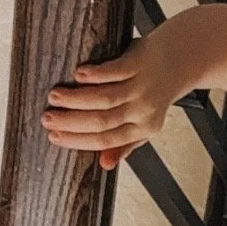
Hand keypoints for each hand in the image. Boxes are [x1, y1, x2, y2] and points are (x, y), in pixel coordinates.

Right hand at [41, 33, 177, 170]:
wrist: (179, 60)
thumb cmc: (154, 93)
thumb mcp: (144, 123)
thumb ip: (124, 144)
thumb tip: (103, 165)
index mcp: (143, 129)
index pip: (105, 140)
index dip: (77, 140)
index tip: (53, 136)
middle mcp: (143, 110)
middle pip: (101, 121)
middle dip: (70, 121)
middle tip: (46, 118)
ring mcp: (142, 86)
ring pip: (105, 98)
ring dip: (76, 99)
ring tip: (54, 96)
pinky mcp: (140, 63)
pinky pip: (115, 71)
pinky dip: (95, 74)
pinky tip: (77, 75)